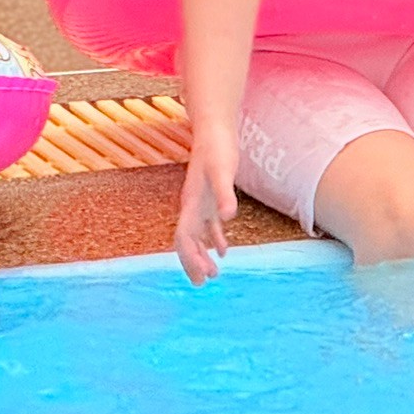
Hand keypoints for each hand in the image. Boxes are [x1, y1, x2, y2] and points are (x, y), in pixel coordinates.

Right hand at [174, 130, 238, 285]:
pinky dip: (214, 239)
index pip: (185, 238)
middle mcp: (191, 206)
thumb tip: (228, 218)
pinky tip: (223, 251)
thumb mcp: (223, 171)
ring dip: (203, 254)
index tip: (201, 275)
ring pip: (197, 236)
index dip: (190, 258)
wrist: (215, 130)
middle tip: (204, 283)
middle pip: (187, 241)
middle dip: (193, 262)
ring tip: (213, 274)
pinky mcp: (210, 198)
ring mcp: (199, 203)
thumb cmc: (218, 149)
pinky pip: (208, 225)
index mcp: (191, 204)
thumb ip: (225, 195)